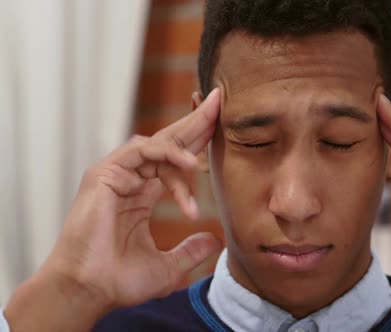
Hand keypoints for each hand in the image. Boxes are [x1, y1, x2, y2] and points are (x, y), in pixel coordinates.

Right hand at [38, 88, 222, 307]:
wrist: (89, 290)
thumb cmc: (119, 280)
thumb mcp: (167, 267)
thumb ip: (190, 251)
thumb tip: (214, 240)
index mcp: (142, 195)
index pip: (174, 160)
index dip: (197, 142)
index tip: (219, 126)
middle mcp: (130, 179)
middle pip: (168, 142)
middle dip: (195, 123)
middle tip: (217, 103)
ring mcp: (116, 174)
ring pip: (157, 144)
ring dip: (185, 147)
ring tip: (203, 164)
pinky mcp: (105, 173)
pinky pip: (141, 150)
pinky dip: (166, 154)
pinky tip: (188, 166)